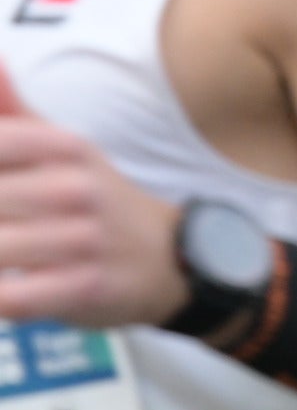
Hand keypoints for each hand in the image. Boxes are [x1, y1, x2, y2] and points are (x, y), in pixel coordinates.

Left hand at [0, 65, 188, 327]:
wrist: (168, 259)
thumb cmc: (94, 202)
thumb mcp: (62, 152)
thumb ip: (12, 113)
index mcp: (66, 149)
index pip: (2, 140)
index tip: (1, 186)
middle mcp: (78, 188)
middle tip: (2, 212)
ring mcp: (83, 239)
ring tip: (6, 244)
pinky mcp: (83, 288)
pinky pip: (14, 296)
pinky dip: (2, 293)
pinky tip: (6, 286)